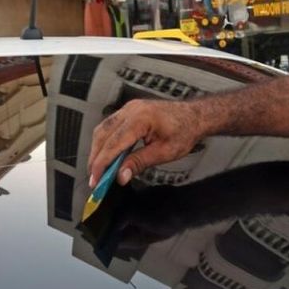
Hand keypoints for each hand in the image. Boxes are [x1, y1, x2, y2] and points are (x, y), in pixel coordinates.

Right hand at [87, 98, 202, 187]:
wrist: (194, 116)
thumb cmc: (184, 131)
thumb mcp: (164, 152)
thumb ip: (140, 162)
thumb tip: (121, 176)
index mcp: (141, 118)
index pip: (113, 143)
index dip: (102, 163)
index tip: (96, 180)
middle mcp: (131, 110)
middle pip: (103, 135)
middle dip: (96, 158)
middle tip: (95, 179)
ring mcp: (129, 108)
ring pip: (103, 129)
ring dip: (98, 150)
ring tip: (99, 170)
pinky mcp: (129, 111)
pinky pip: (110, 126)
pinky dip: (105, 142)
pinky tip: (107, 156)